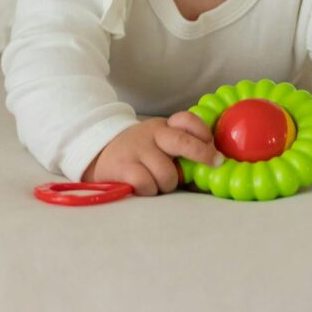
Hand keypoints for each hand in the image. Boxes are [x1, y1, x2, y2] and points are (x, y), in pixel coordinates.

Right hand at [81, 112, 221, 195]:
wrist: (97, 151)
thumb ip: (179, 150)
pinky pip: (148, 184)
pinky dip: (149, 190)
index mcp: (163, 127)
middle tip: (215, 163)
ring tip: (156, 183)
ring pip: (167, 174)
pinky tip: (142, 187)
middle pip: (182, 141)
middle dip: (202, 153)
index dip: (203, 132)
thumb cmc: (137, 153)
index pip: (186, 120)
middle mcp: (152, 134)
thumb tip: (213, 167)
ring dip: (166, 185)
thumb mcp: (157, 143)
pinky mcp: (124, 167)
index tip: (213, 147)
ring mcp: (137, 149)